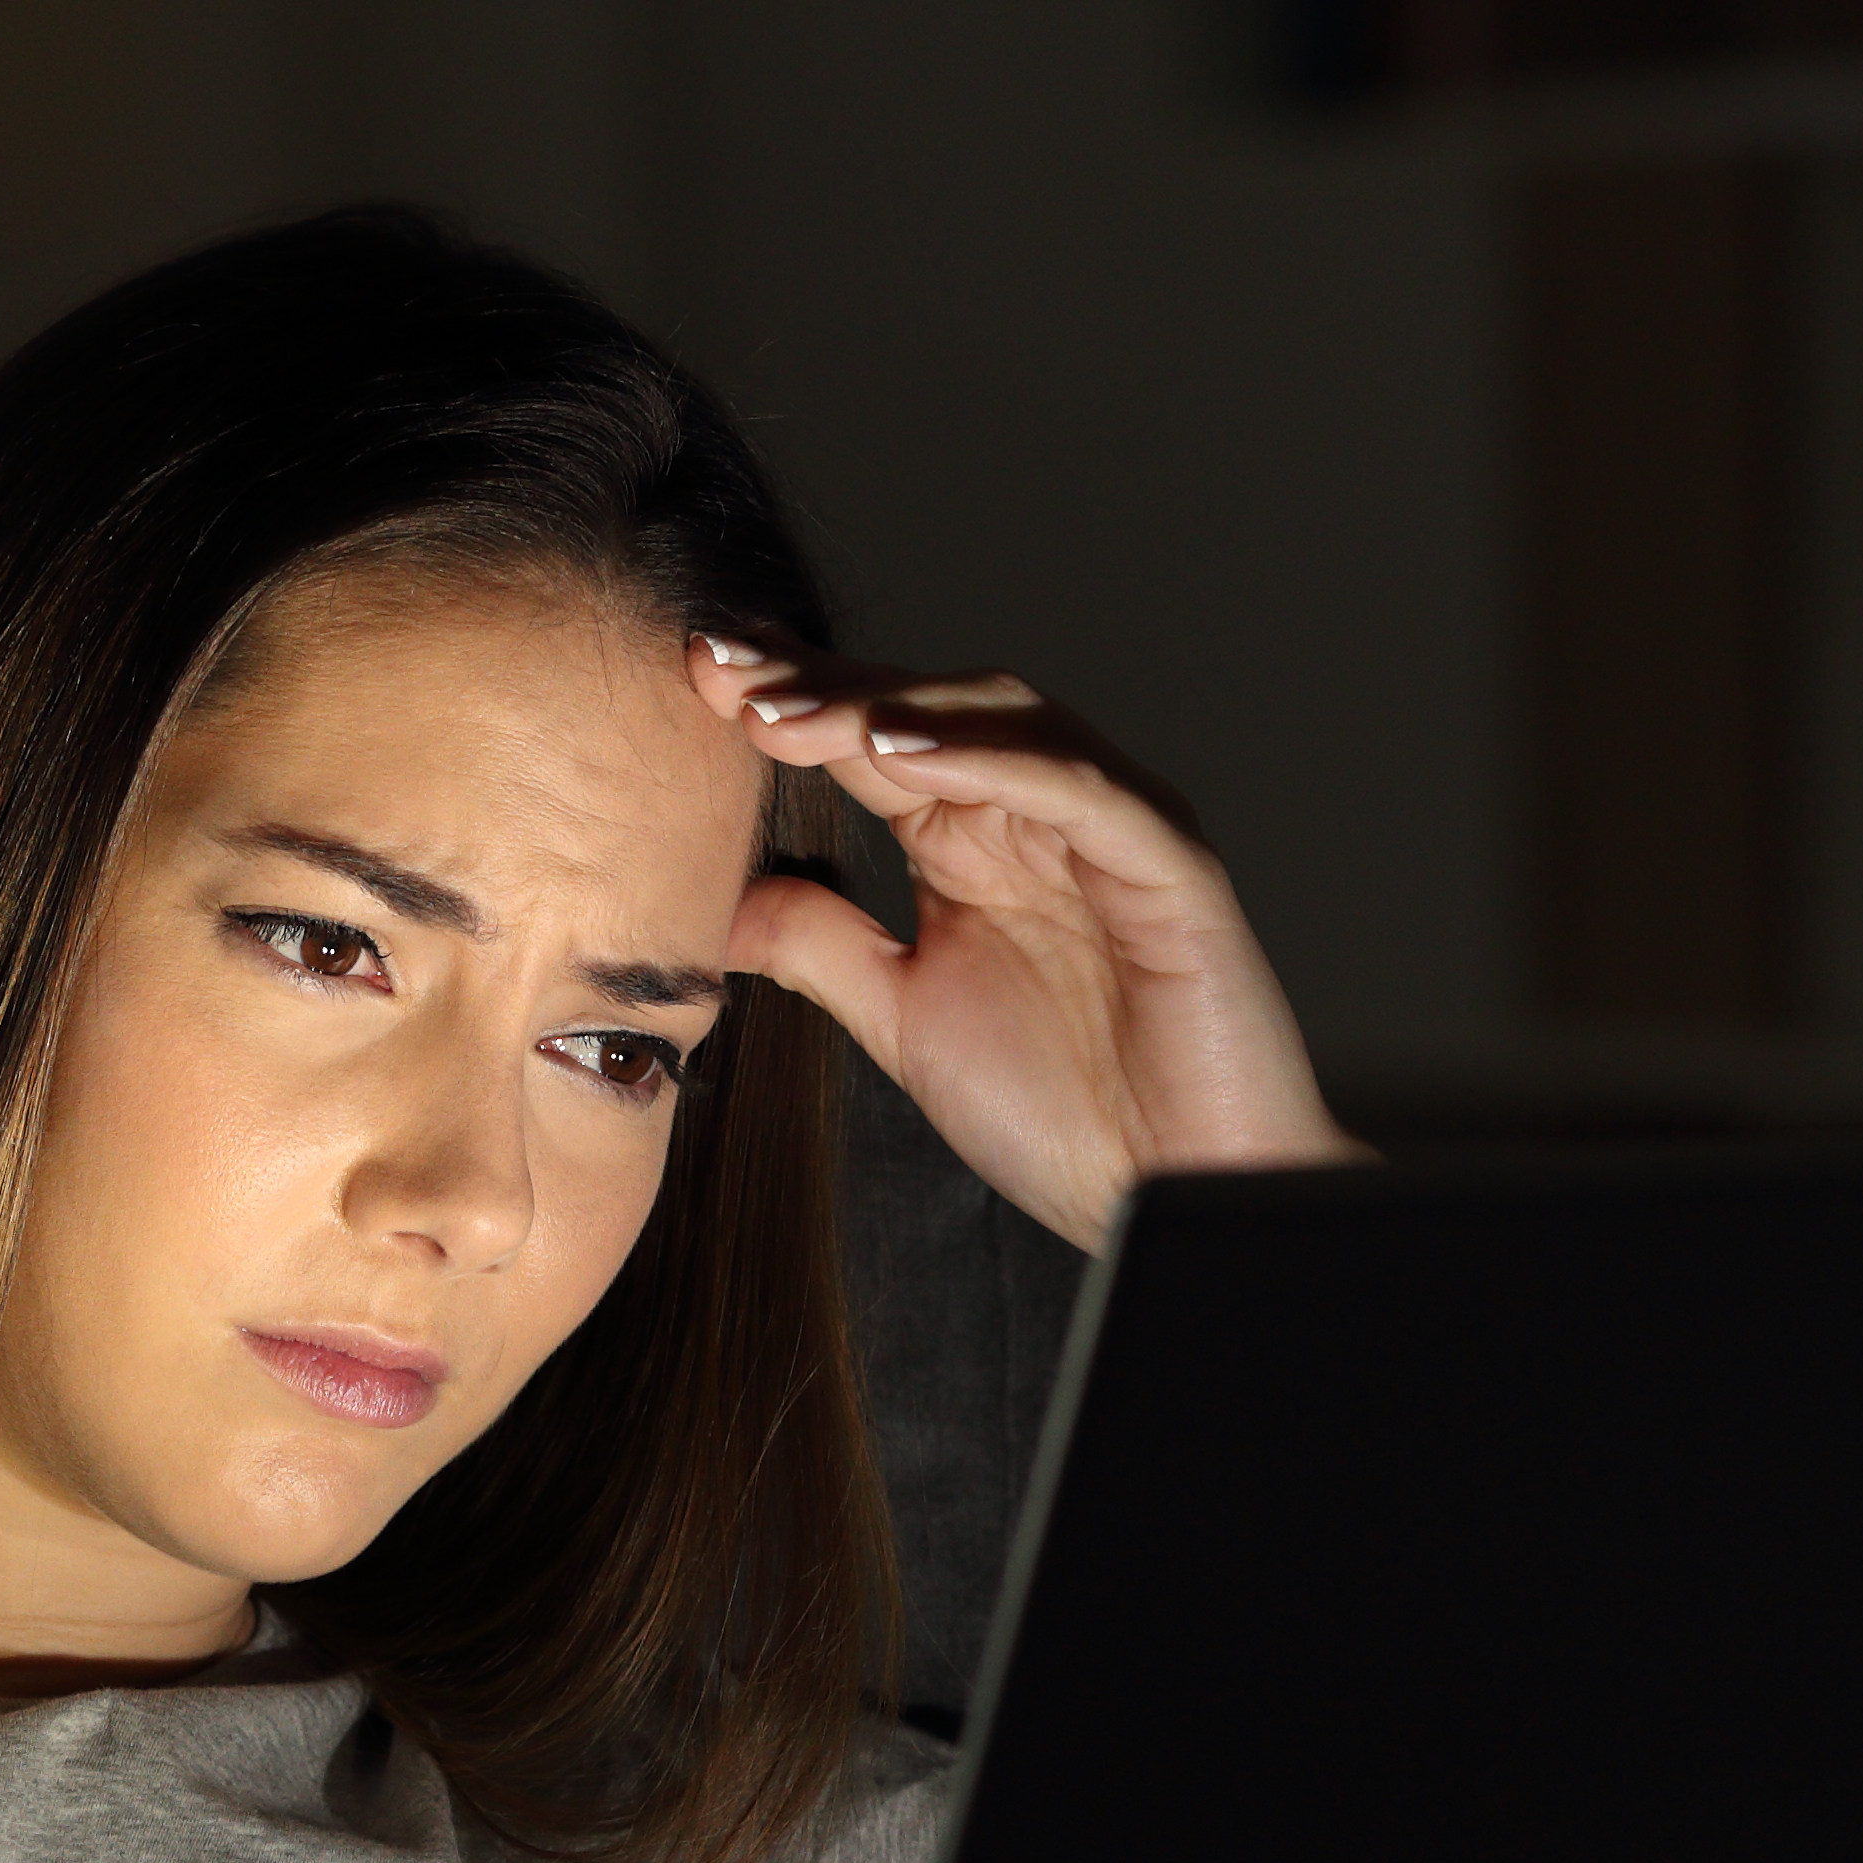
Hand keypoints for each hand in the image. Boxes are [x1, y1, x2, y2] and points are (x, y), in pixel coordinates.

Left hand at [695, 635, 1364, 1251]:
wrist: (1173, 1200)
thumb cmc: (1070, 1115)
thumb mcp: (902, 1021)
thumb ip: (819, 949)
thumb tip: (709, 903)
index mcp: (975, 846)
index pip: (871, 741)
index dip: (785, 701)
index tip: (689, 674)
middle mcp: (1039, 817)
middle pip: (927, 706)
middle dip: (820, 682)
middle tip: (718, 662)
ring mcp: (1110, 832)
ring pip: (1002, 720)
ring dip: (892, 706)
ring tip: (789, 711)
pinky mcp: (1171, 865)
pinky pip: (1082, 789)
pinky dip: (994, 760)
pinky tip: (905, 754)